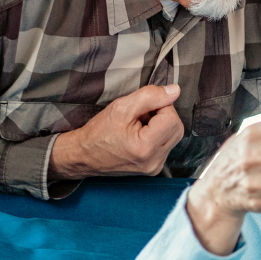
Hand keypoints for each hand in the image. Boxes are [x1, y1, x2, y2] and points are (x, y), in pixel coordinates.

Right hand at [48, 84, 184, 179]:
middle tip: (141, 113)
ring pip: (173, 136)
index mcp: (146, 148)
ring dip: (160, 125)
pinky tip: (140, 134)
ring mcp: (155, 167)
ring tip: (138, 124)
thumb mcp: (121, 107)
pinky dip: (157, 135)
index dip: (161, 106)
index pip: (172, 118)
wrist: (83, 156)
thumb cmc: (98, 132)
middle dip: (162, 115)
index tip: (143, 106)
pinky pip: (166, 145)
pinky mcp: (153, 168)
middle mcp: (154, 161)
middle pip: (177, 128)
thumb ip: (150, 96)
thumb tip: (175, 90)